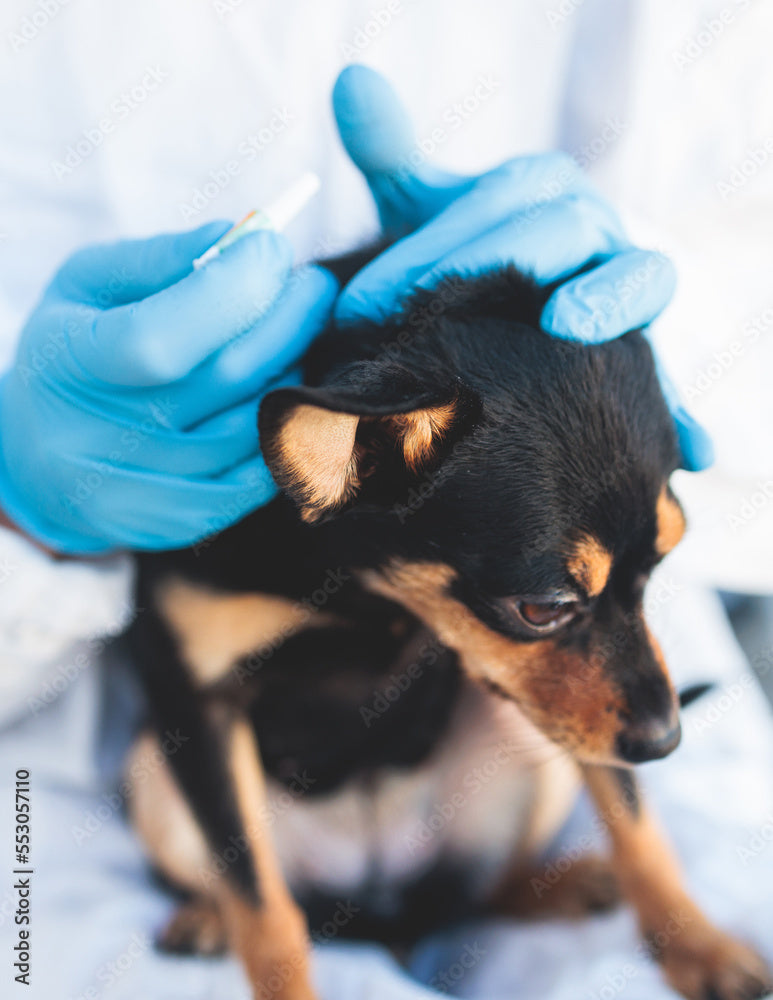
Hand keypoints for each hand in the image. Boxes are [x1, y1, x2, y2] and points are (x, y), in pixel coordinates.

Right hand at [0, 224, 336, 552]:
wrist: (39, 460)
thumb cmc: (73, 353)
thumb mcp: (88, 287)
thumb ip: (158, 259)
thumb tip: (238, 239)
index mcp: (72, 365)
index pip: (163, 337)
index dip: (235, 287)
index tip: (273, 247)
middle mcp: (101, 438)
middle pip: (228, 379)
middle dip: (289, 321)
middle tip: (313, 287)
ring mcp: (142, 490)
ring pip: (255, 428)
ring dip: (292, 374)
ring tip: (293, 342)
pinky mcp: (177, 525)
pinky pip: (260, 480)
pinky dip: (285, 431)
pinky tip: (284, 395)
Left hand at [332, 65, 711, 471]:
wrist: (511, 318)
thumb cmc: (465, 264)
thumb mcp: (429, 213)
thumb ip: (393, 155)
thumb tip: (352, 82)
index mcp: (548, 192)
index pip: (497, 201)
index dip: (428, 247)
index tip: (359, 304)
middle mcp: (596, 228)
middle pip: (559, 232)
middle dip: (484, 270)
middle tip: (415, 322)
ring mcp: (629, 285)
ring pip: (639, 278)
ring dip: (609, 301)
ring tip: (566, 326)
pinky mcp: (647, 352)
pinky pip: (673, 379)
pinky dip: (682, 412)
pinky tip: (690, 449)